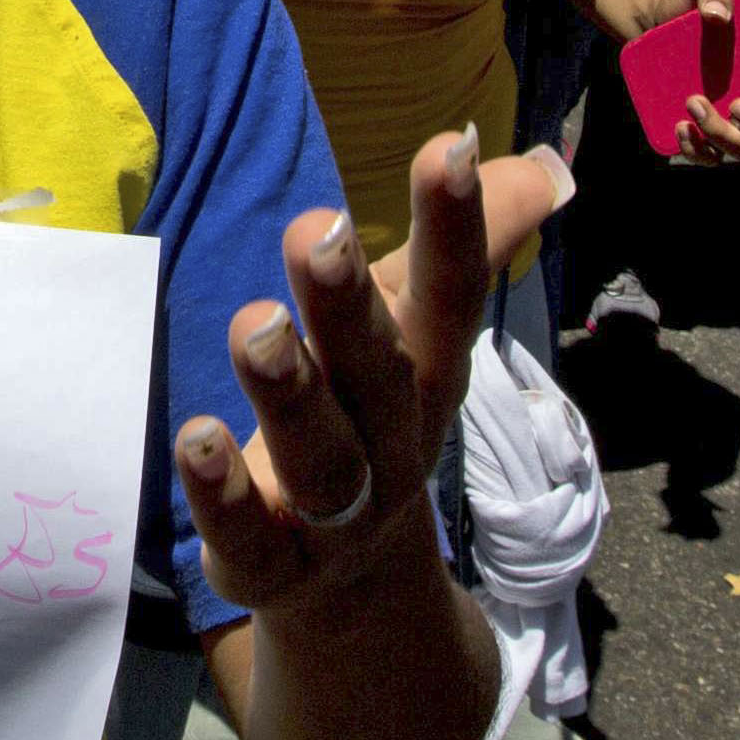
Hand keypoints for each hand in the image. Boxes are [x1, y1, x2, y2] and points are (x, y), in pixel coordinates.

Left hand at [177, 129, 487, 616]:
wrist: (354, 590)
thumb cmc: (376, 417)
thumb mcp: (416, 332)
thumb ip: (466, 247)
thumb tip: (543, 164)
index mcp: (427, 375)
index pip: (451, 298)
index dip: (457, 228)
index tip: (447, 149)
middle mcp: (392, 443)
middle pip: (378, 374)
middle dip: (350, 305)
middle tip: (318, 231)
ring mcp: (336, 515)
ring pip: (320, 457)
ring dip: (289, 393)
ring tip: (255, 325)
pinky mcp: (269, 565)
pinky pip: (247, 536)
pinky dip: (222, 493)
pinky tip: (197, 439)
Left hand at [655, 0, 739, 162]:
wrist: (653, 17)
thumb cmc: (694, 2)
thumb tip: (718, 14)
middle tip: (739, 104)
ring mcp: (738, 120)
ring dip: (726, 136)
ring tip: (695, 102)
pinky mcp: (704, 131)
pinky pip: (710, 156)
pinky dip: (697, 150)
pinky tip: (681, 126)